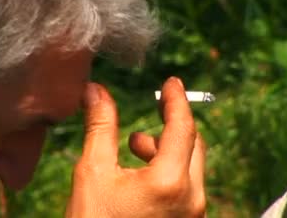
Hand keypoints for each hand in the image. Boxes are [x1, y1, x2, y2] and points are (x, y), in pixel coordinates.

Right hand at [65, 77, 205, 217]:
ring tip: (133, 145)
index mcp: (171, 183)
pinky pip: (186, 187)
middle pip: (193, 145)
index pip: (183, 127)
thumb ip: (101, 127)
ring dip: (166, 149)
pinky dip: (169, 170)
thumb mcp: (93, 173)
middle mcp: (192, 200)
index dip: (176, 100)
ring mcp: (192, 216)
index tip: (171, 82)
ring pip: (190, 167)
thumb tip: (95, 90)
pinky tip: (140, 173)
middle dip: (172, 124)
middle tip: (153, 110)